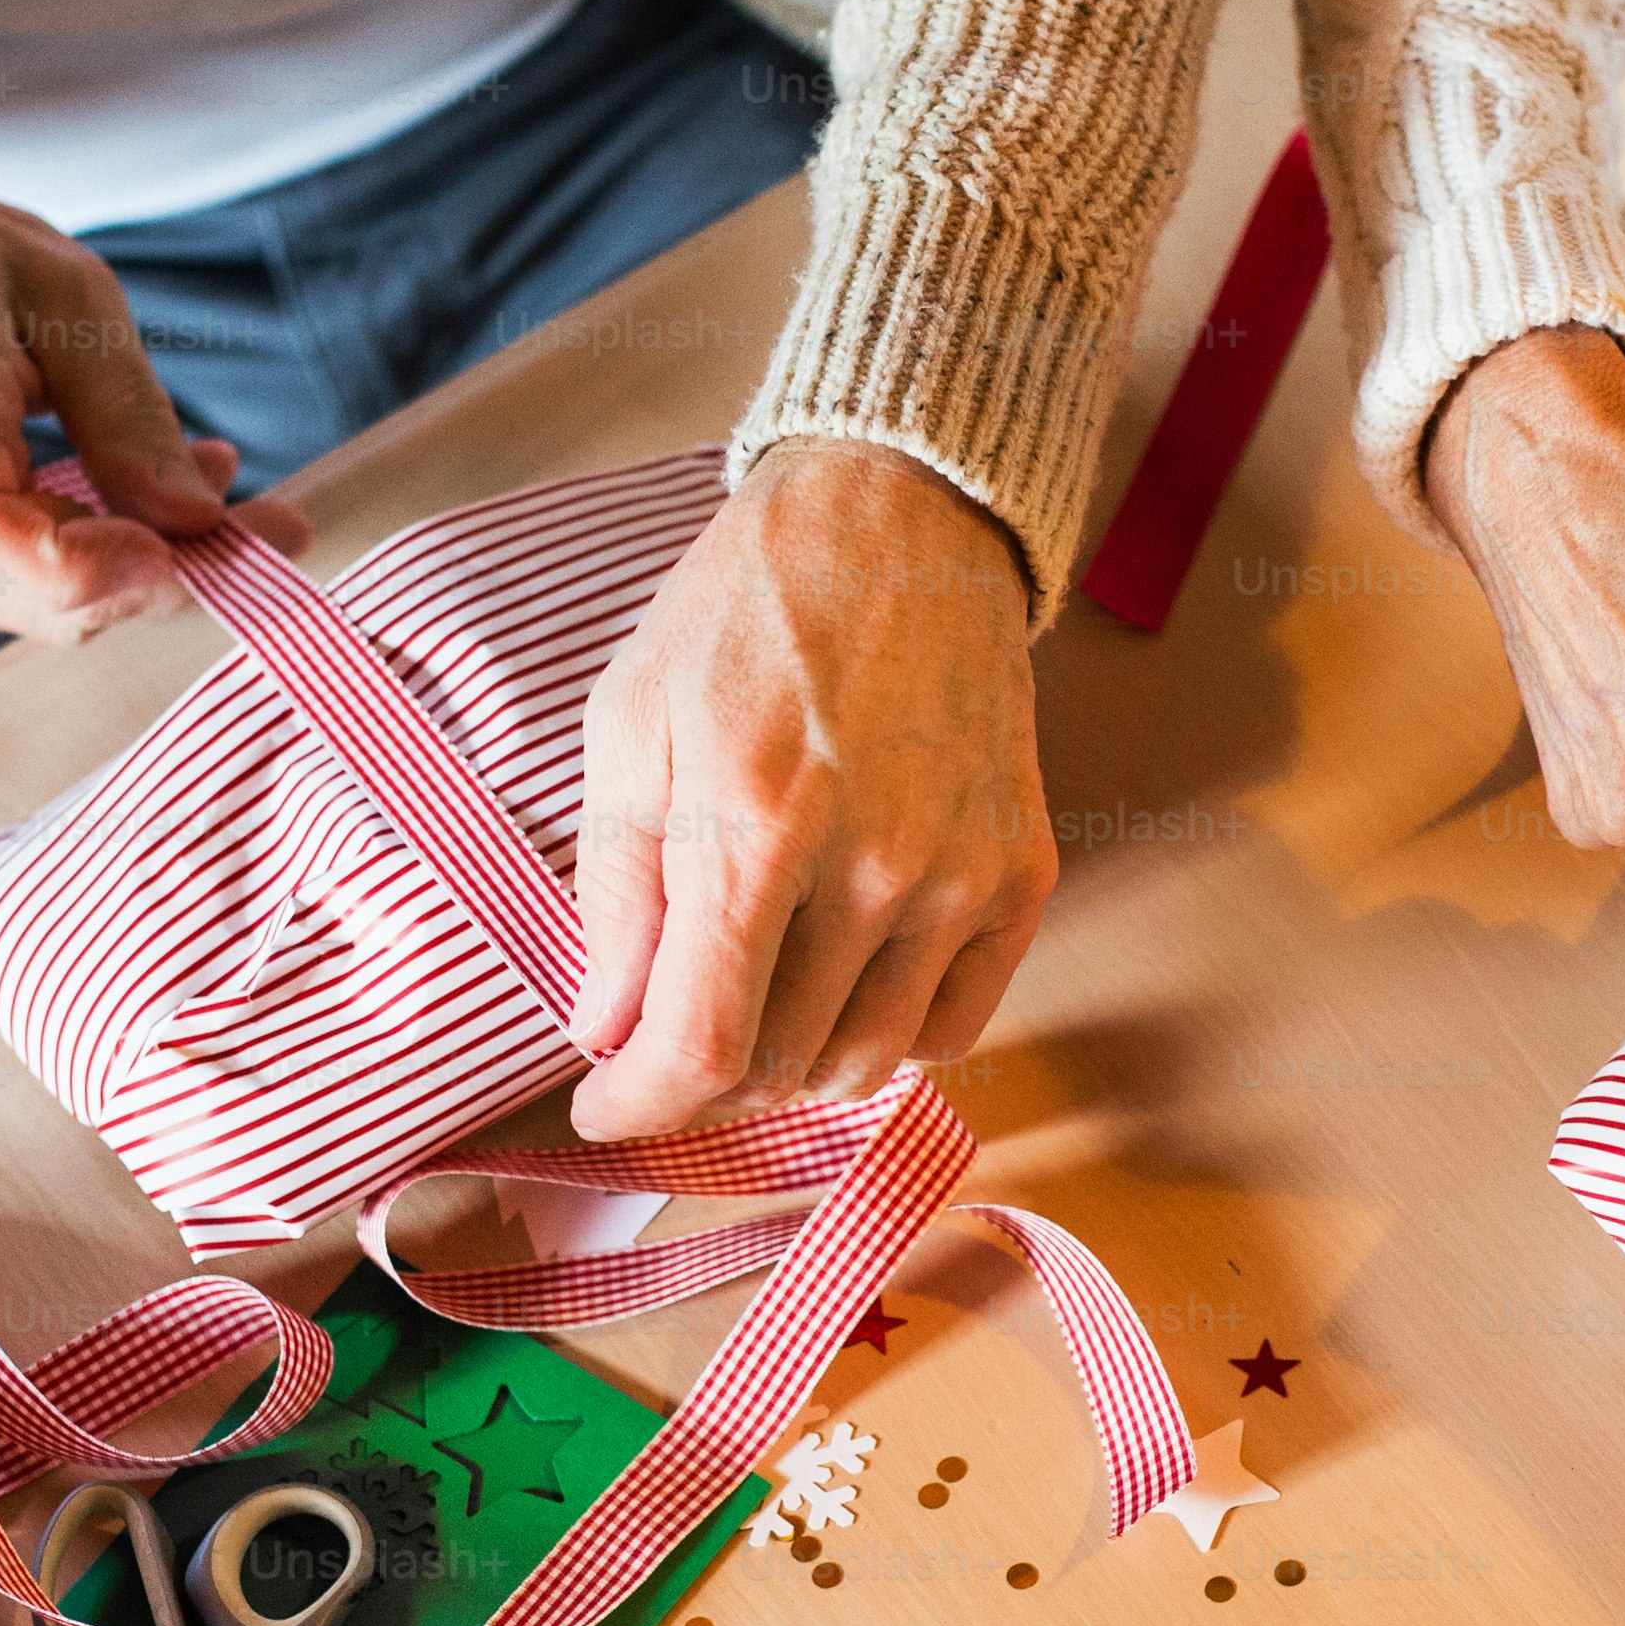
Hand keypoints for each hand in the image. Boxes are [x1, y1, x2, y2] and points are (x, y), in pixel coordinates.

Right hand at [0, 159, 306, 632]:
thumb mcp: (65, 293)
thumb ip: (127, 410)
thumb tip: (197, 517)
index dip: (101, 565)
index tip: (207, 544)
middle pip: (41, 593)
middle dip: (171, 568)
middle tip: (267, 521)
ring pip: (45, 613)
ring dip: (140, 566)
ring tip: (193, 481)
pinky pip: (18, 603)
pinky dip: (92, 568)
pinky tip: (125, 506)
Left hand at [568, 444, 1050, 1139]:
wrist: (901, 518)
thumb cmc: (747, 611)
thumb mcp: (631, 722)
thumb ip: (614, 889)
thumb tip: (605, 1028)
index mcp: (755, 824)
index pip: (701, 1047)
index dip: (639, 1107)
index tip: (602, 1105)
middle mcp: (873, 865)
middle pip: (780, 1067)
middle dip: (701, 1079)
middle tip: (664, 1035)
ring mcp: (962, 874)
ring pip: (867, 1062)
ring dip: (791, 1065)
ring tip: (751, 1008)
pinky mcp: (1022, 871)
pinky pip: (955, 1025)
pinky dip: (890, 1036)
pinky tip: (842, 983)